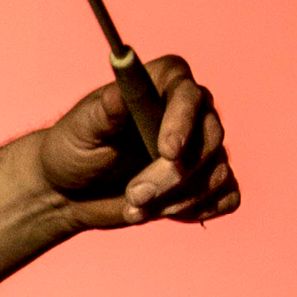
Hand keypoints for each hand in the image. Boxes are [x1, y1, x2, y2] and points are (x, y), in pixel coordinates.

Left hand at [36, 54, 238, 229]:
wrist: (68, 191)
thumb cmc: (72, 150)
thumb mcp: (81, 129)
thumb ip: (105, 110)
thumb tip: (121, 85)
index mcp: (162, 85)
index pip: (189, 94)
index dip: (183, 122)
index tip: (168, 152)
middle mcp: (191, 112)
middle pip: (210, 138)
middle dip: (173, 175)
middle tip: (133, 195)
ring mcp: (203, 148)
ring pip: (218, 173)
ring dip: (177, 199)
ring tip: (133, 206)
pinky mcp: (207, 182)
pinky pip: (228, 197)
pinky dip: (197, 210)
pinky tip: (161, 212)